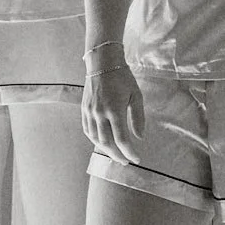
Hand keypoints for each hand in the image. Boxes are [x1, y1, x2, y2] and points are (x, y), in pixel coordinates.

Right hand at [82, 44, 143, 161]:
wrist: (102, 63)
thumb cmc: (122, 78)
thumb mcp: (136, 95)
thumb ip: (138, 117)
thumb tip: (140, 137)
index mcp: (114, 110)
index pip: (121, 139)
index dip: (129, 152)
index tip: (136, 159)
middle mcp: (100, 113)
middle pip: (107, 143)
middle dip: (117, 155)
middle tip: (125, 161)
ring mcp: (90, 112)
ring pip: (95, 139)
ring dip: (106, 149)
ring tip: (115, 154)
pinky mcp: (84, 110)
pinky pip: (88, 130)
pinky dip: (95, 140)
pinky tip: (102, 143)